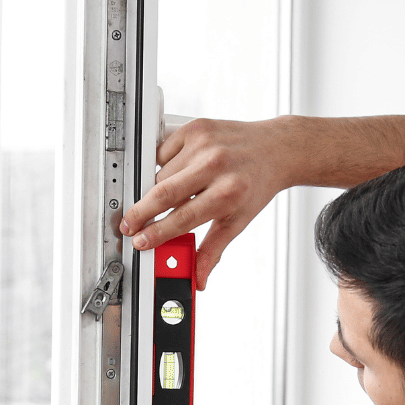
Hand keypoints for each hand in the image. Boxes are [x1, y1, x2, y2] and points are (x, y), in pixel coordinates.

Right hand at [120, 117, 297, 289]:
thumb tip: (198, 277)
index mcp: (227, 194)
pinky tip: (179, 171)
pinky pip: (163, 152)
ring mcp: (203, 144)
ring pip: (160, 174)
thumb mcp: (238, 222)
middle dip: (140, 213)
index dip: (156, 233)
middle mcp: (214, 166)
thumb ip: (213, 250)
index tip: (140, 241)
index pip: (182, 218)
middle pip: (162, 193)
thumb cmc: (255, 186)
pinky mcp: (195, 128)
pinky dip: (164, 165)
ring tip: (171, 196)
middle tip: (129, 224)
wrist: (274, 150)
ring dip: (157, 189)